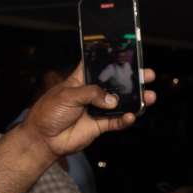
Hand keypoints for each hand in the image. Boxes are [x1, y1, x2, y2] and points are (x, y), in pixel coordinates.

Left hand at [19, 61, 157, 158]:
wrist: (44, 138)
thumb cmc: (48, 112)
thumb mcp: (67, 95)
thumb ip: (91, 94)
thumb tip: (112, 100)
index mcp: (81, 80)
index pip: (97, 66)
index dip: (111, 60)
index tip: (127, 54)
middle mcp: (92, 93)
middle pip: (115, 84)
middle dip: (131, 79)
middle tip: (146, 75)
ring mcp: (97, 109)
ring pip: (121, 103)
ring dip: (135, 100)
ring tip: (148, 96)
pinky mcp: (100, 125)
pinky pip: (117, 121)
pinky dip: (126, 120)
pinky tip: (131, 116)